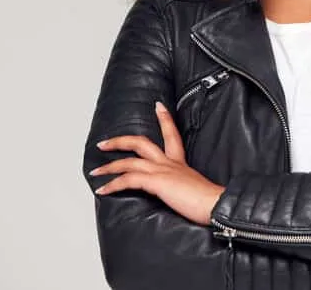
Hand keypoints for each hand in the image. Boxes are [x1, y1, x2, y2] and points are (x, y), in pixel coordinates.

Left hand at [89, 102, 224, 225]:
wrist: (215, 204)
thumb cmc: (209, 201)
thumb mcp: (196, 190)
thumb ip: (185, 188)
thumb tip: (185, 197)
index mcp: (180, 163)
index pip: (171, 135)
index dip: (165, 119)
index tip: (158, 106)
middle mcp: (169, 163)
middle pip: (141, 143)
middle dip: (120, 141)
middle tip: (104, 143)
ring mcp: (162, 170)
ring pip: (129, 161)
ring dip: (109, 166)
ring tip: (95, 172)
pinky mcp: (156, 181)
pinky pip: (128, 179)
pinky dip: (113, 184)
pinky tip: (103, 189)